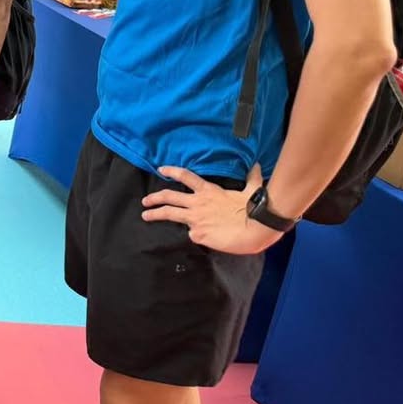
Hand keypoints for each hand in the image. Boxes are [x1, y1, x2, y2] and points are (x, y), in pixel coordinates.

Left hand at [141, 164, 281, 254]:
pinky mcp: (198, 234)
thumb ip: (252, 178)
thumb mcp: (252, 189)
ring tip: (145, 215)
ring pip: (169, 214)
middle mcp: (197, 203)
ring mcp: (196, 219)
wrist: (256, 228)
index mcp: (209, 191)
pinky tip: (199, 237)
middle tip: (145, 201)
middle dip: (154, 198)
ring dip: (154, 214)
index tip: (161, 169)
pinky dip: (193, 235)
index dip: (172, 171)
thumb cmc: (255, 209)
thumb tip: (257, 166)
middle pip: (169, 197)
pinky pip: (190, 235)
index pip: (186, 176)